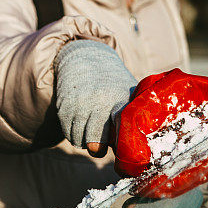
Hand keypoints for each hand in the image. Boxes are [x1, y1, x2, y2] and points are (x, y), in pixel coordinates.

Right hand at [54, 40, 135, 155]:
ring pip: (79, 141)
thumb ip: (133, 112)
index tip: (119, 149)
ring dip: (83, 142)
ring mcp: (80, 105)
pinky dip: (73, 136)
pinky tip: (80, 127)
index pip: (119, 132)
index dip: (118, 145)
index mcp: (119, 100)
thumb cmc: (112, 82)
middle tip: (100, 147)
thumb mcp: (128, 91)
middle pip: (94, 144)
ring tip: (90, 133)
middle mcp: (99, 102)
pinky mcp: (65, 106)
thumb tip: (142, 139)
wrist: (85, 59)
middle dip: (97, 149)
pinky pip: (68, 134)